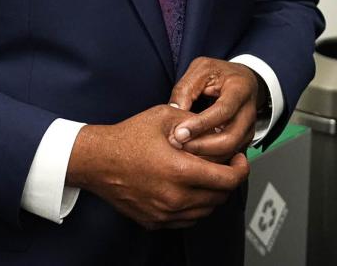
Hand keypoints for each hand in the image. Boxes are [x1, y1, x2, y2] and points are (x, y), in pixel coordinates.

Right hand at [66, 105, 248, 228]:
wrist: (96, 161)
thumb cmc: (127, 137)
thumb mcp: (165, 116)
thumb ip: (195, 121)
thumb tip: (218, 129)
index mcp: (180, 171)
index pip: (228, 180)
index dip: (241, 169)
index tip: (239, 159)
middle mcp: (174, 197)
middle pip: (220, 197)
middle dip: (228, 179)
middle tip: (226, 164)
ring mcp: (164, 213)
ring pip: (205, 211)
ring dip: (213, 194)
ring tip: (207, 174)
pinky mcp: (154, 221)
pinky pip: (187, 220)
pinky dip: (195, 206)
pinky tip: (190, 188)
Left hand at [168, 57, 260, 161]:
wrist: (243, 80)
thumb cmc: (221, 73)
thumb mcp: (201, 69)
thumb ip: (186, 88)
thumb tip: (173, 111)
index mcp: (240, 89)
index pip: (223, 111)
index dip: (201, 124)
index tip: (180, 133)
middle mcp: (249, 111)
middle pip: (230, 138)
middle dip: (202, 146)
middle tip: (179, 145)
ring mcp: (249, 128)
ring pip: (230, 151)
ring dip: (205, 155)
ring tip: (182, 150)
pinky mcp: (245, 140)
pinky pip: (229, 155)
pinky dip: (211, 159)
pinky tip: (193, 155)